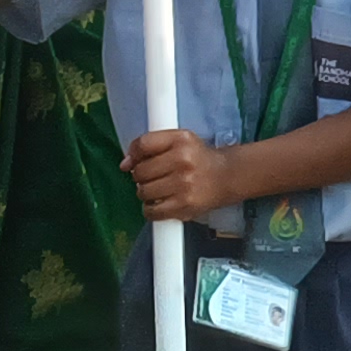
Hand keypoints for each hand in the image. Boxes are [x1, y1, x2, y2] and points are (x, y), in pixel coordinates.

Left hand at [123, 127, 239, 223]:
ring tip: (158, 189)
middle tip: (152, 177)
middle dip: (141, 176)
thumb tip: (124, 164)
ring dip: (146, 193)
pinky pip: (152, 211)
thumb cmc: (198, 159)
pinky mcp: (184, 206)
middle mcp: (183, 160)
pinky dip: (151, 209)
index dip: (133, 155)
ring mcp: (184, 184)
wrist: (226, 177)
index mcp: (181, 139)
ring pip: (143, 192)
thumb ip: (151, 146)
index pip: (143, 144)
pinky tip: (159, 203)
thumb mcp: (180, 141)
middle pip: (140, 171)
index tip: (132, 162)